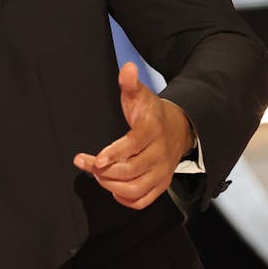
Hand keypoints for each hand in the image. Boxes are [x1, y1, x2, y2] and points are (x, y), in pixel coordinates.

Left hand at [73, 62, 193, 209]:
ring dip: (111, 186)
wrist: (179, 129)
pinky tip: (112, 188)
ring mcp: (162, 172)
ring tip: (98, 175)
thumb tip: (127, 68)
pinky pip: (143, 200)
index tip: (95, 160)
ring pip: (135, 189)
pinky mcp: (161, 185)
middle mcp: (160, 154)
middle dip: (104, 172)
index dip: (114, 154)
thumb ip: (130, 83)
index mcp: (153, 130)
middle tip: (88, 164)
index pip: (133, 146)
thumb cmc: (152, 113)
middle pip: (131, 171)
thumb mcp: (141, 95)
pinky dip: (125, 200)